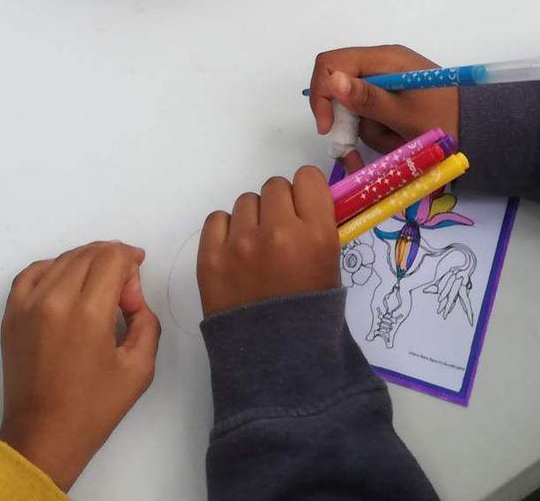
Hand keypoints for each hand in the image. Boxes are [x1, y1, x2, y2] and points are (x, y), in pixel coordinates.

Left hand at [0, 241, 158, 490]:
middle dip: (113, 263)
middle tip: (121, 295)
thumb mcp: (140, 368)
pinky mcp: (11, 313)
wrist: (42, 436)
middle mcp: (54, 299)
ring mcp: (27, 304)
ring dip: (86, 264)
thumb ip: (145, 319)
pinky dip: (54, 269)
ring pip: (63, 259)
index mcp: (88, 313)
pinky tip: (66, 286)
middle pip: (89, 253)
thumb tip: (130, 294)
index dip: (131, 266)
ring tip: (98, 291)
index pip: (113, 257)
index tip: (134, 295)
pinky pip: (33, 271)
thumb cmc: (93, 408)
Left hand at [198, 167, 339, 318]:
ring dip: (252, 219)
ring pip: (246, 201)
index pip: (307, 178)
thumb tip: (303, 203)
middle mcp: (278, 231)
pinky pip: (217, 219)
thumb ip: (317, 228)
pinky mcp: (210, 256)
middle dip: (278, 207)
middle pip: (274, 187)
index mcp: (316, 234)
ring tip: (255, 251)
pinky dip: (226, 232)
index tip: (303, 209)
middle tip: (278, 235)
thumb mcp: (330, 267)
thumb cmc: (308, 316)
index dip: (305, 193)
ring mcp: (241, 243)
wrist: (273, 361)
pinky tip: (234, 255)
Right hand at [307, 45, 456, 162]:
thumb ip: (367, 98)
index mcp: (384, 58)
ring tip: (397, 145)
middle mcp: (381, 66)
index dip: (322, 94)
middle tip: (355, 154)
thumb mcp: (404, 114)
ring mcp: (386, 84)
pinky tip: (398, 143)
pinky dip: (380, 135)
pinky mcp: (391, 101)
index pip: (331, 63)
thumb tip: (332, 80)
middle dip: (347, 123)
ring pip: (355, 110)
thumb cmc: (445, 119)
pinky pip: (370, 118)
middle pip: (340, 90)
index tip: (328, 128)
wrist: (479, 130)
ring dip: (370, 133)